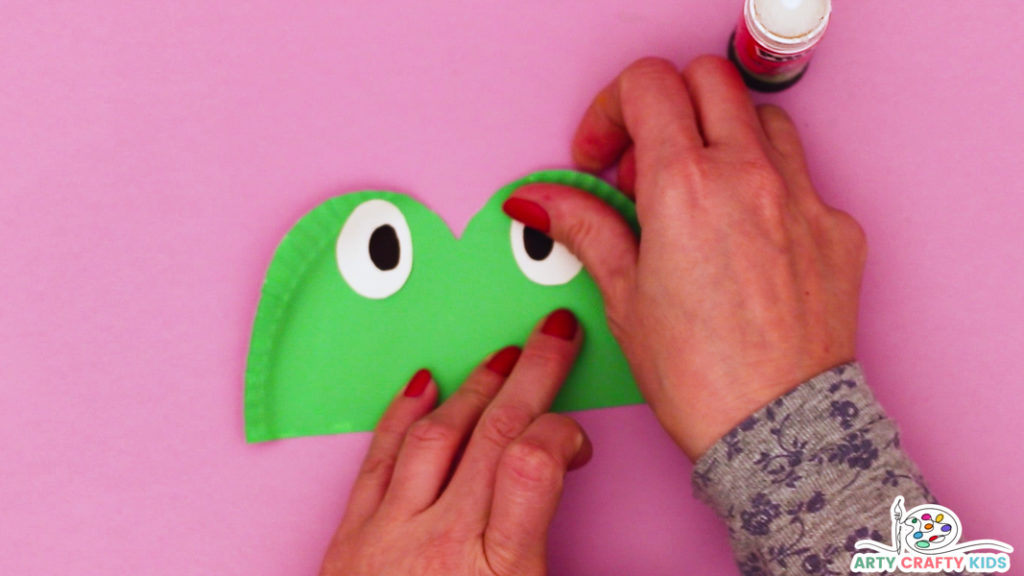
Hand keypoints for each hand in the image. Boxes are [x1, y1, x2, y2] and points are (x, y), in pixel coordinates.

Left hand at [320, 309, 590, 575]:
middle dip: (533, 372)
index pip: (532, 466)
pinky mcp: (351, 539)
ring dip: (473, 389)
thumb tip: (578, 501)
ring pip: (435, 434)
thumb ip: (545, 544)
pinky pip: (379, 459)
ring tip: (503, 359)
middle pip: (492, 433)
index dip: (562, 433)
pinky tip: (423, 384)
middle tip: (556, 332)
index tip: (576, 439)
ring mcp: (388, 535)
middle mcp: (439, 544)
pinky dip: (402, 414)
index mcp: (497, 570)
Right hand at [501, 56, 866, 459]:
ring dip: (721, 135)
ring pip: (761, 115)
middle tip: (645, 165)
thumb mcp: (625, 297)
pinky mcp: (837, 228)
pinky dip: (766, 185)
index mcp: (687, 186)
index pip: (647, 85)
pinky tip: (745, 236)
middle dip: (665, 105)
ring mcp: (802, 198)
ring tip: (698, 194)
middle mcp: (750, 176)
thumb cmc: (700, 377)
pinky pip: (801, 176)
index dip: (610, 110)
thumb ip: (586, 228)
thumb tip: (540, 200)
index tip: (603, 156)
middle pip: (707, 78)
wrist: (779, 432)